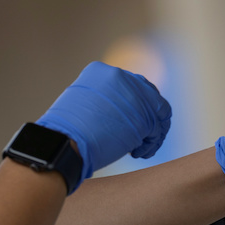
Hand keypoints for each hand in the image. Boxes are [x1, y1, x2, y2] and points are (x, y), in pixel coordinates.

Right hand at [37, 62, 171, 182]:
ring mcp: (134, 93)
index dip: (132, 106)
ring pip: (158, 110)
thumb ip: (103, 100)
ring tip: (138, 148)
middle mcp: (119, 76)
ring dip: (151, 132)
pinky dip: (152, 143)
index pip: (129, 84)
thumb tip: (120, 110)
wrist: (65, 144)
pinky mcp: (146, 113)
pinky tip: (137, 153)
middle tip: (140, 137)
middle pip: (148, 93)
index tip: (127, 123)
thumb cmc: (67, 133)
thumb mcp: (81, 104)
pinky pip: (159, 128)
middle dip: (147, 116)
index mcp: (100, 71)